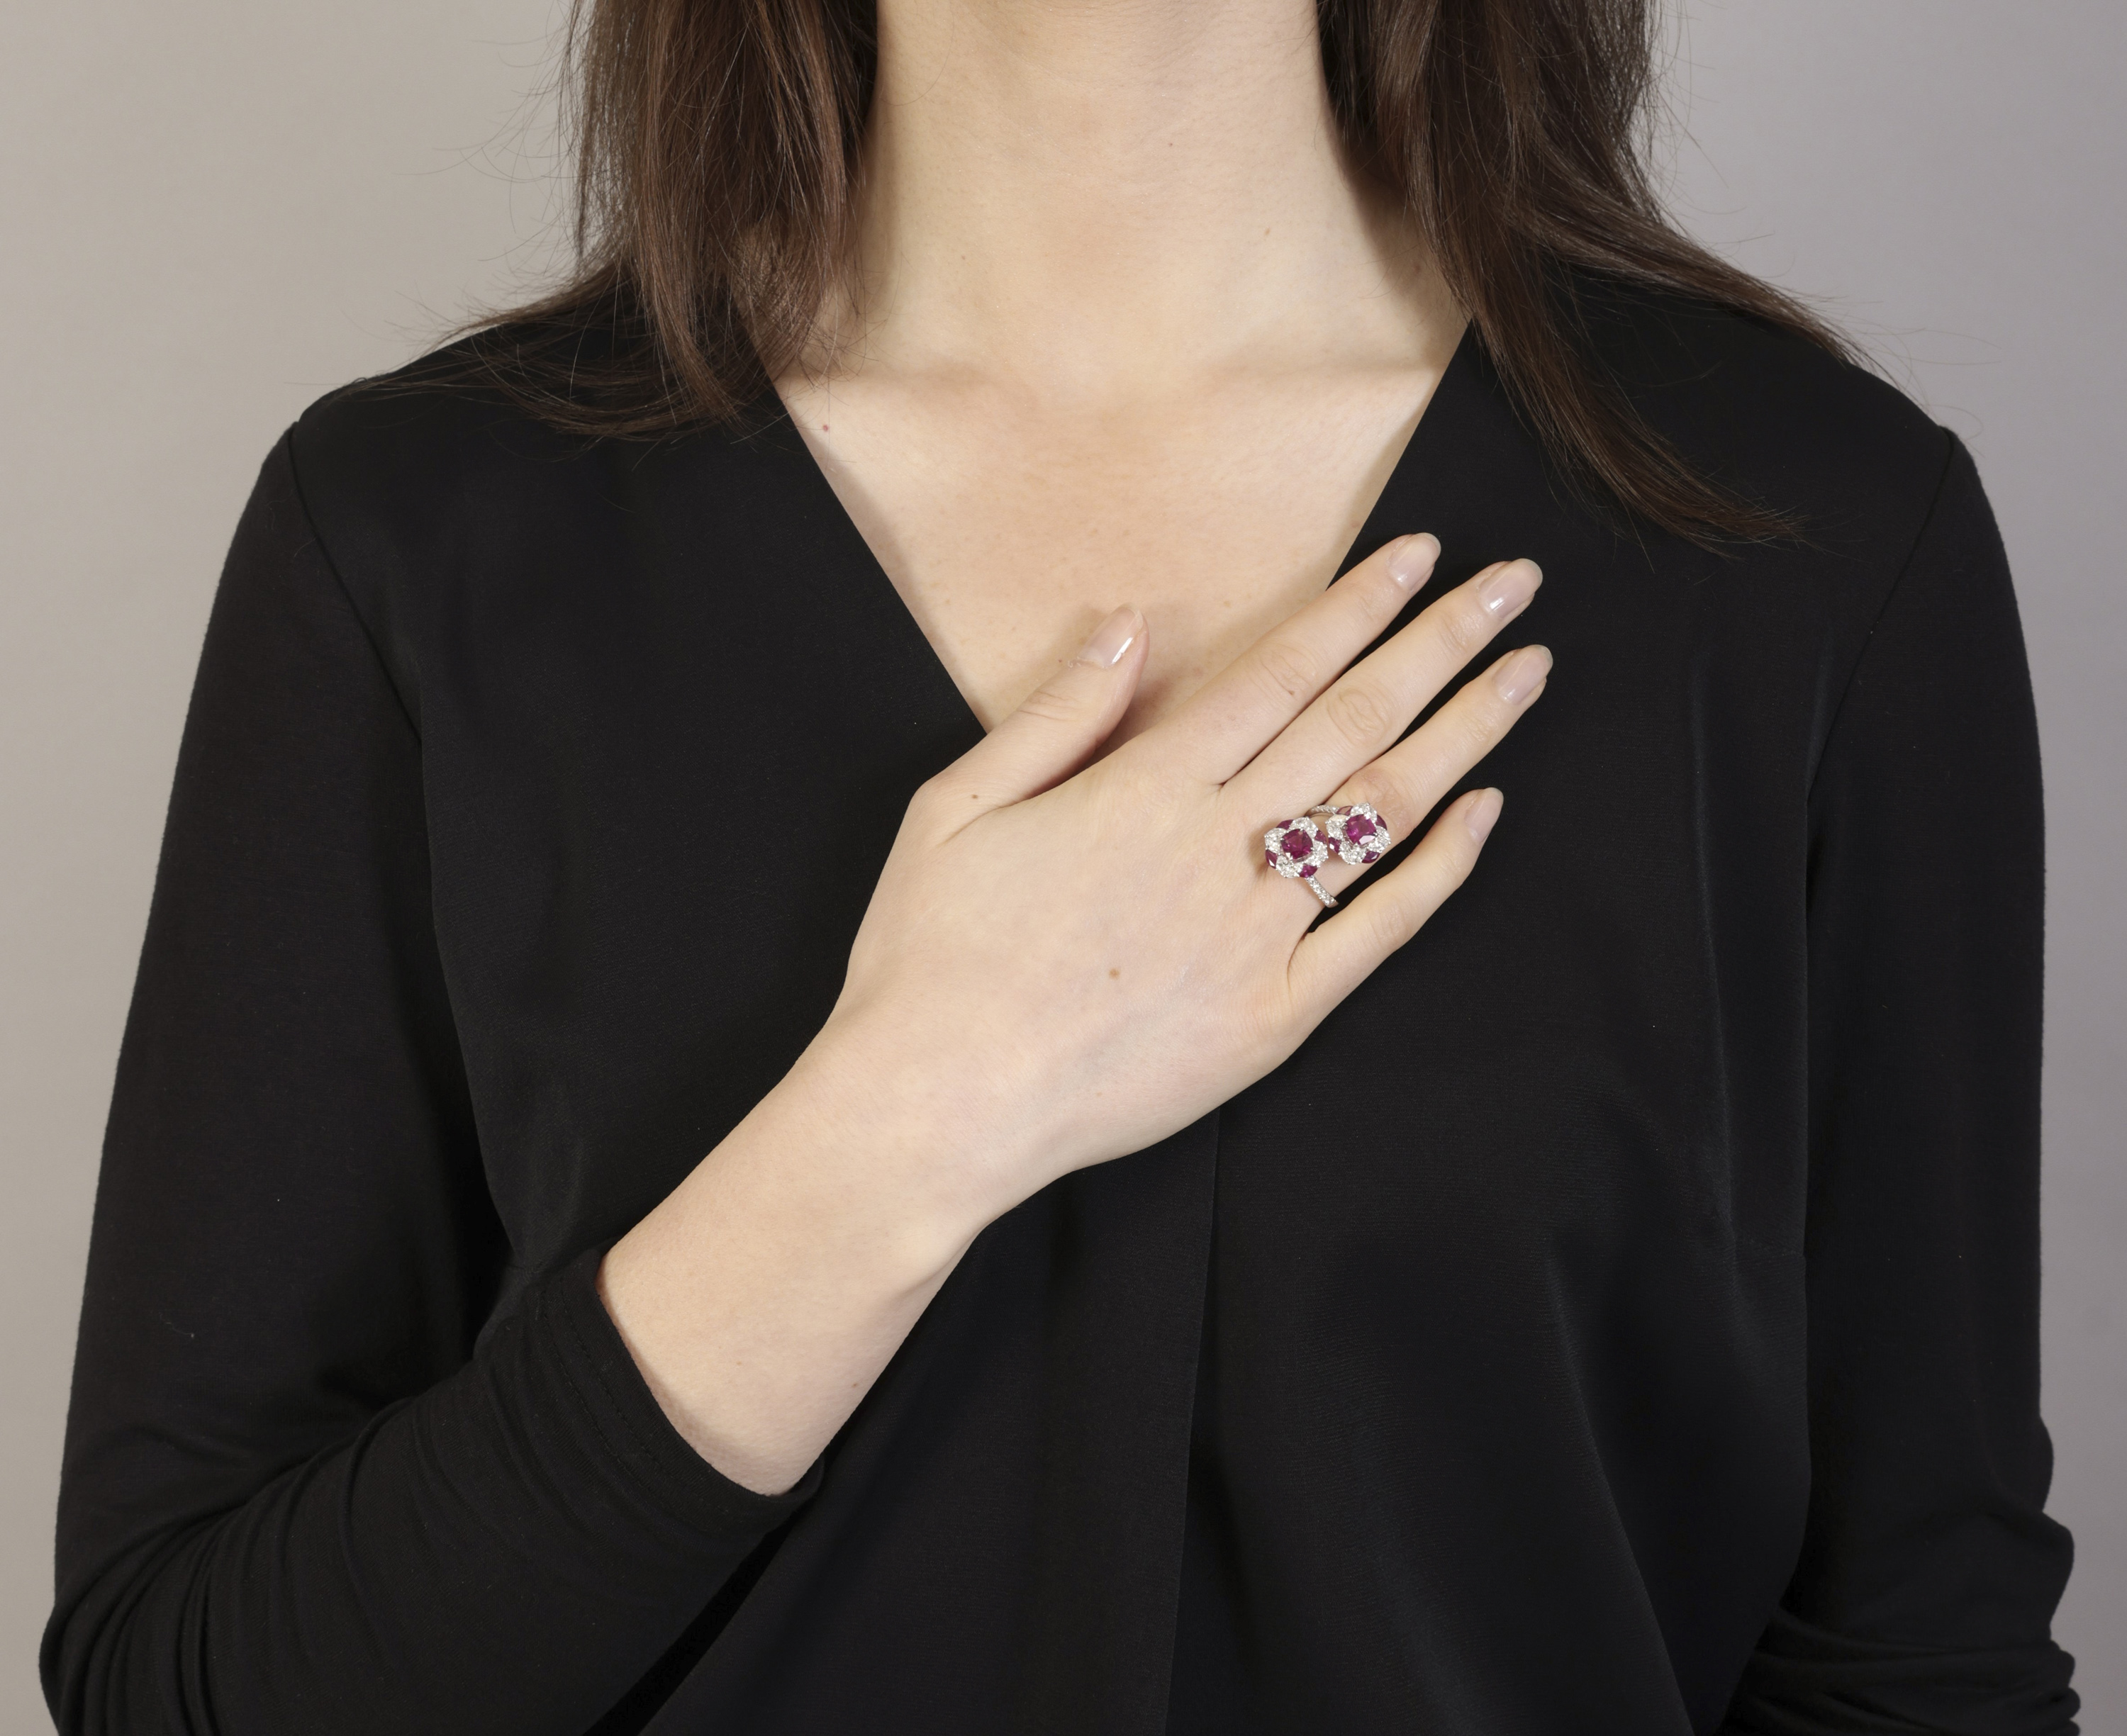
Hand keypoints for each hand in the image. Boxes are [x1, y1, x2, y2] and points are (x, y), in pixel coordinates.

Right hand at [600, 533, 1546, 1489]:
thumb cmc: (930, 956)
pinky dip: (1439, 868)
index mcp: (1142, 789)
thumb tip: (1130, 624)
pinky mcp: (1275, 1018)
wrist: (938, 1107)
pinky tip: (1486, 811)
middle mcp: (1216, 849)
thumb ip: (1056, 713)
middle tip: (1513, 587)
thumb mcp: (955, 807)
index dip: (1358, 607)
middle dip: (1441, 645)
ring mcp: (1257, 936)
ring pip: (1383, 814)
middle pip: (1354, 722)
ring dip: (1464, 735)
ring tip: (1528, 675)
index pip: (1280, 673)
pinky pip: (1379, 932)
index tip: (1421, 557)